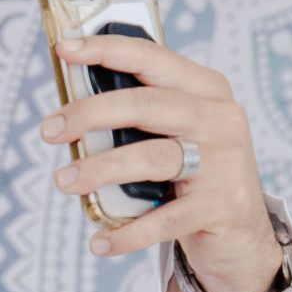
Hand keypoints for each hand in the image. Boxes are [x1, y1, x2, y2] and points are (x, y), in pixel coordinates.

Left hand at [39, 34, 281, 291]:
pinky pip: (164, 219)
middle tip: (48, 130)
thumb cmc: (195, 176)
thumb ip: (139, 118)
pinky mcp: (222, 205)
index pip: (153, 59)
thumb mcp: (176, 135)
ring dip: (99, 170)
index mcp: (206, 90)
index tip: (65, 49)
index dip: (107, 50)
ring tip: (64, 181)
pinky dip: (127, 233)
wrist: (242, 233)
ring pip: (151, 158)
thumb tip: (73, 109)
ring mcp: (225, 162)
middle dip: (90, 114)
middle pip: (145, 106)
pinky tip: (99, 242)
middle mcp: (220, 118)